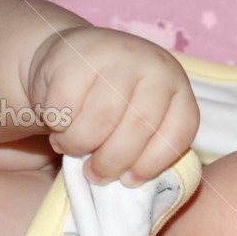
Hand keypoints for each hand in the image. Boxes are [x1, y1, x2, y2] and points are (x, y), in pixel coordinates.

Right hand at [26, 26, 198, 186]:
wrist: (76, 55)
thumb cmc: (115, 102)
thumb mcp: (141, 120)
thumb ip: (147, 145)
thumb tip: (130, 182)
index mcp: (177, 88)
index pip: (177, 133)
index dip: (153, 164)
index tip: (131, 181)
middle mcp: (154, 66)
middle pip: (137, 128)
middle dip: (112, 161)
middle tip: (95, 175)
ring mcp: (116, 54)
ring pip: (100, 120)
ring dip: (80, 145)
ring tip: (71, 148)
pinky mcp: (75, 54)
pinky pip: (65, 107)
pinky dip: (59, 126)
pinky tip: (59, 125)